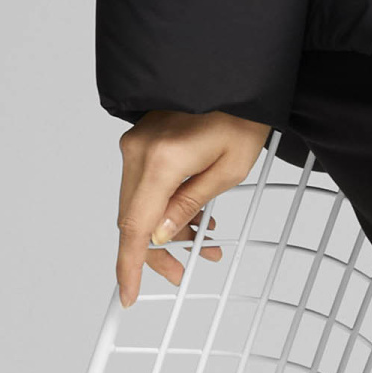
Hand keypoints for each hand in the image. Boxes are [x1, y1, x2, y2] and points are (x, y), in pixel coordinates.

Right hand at [115, 109, 271, 307]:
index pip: (134, 226)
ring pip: (139, 205)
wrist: (235, 78)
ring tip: (204, 243)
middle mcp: (139, 151)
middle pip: (133, 220)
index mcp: (162, 160)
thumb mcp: (229, 171)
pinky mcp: (141, 141)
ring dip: (166, 230)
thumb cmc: (242, 118)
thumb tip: (159, 236)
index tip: (129, 294)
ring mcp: (136, 144)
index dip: (130, 266)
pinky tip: (196, 218)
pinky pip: (145, 186)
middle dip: (157, 252)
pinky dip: (164, 206)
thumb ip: (190, 205)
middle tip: (184, 272)